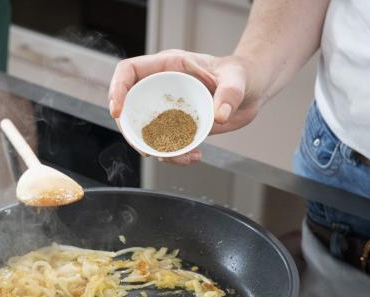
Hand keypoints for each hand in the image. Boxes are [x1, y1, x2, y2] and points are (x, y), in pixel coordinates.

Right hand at [109, 49, 266, 164]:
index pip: (129, 72)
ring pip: (146, 132)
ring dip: (157, 151)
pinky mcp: (177, 127)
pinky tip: (195, 156)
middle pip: (129, 107)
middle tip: (147, 150)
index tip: (118, 111)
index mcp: (167, 67)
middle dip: (132, 132)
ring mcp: (167, 109)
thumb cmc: (241, 74)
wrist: (252, 91)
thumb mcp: (237, 79)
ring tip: (186, 156)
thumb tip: (220, 114)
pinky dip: (176, 156)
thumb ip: (230, 93)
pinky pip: (166, 144)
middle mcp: (161, 88)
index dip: (117, 89)